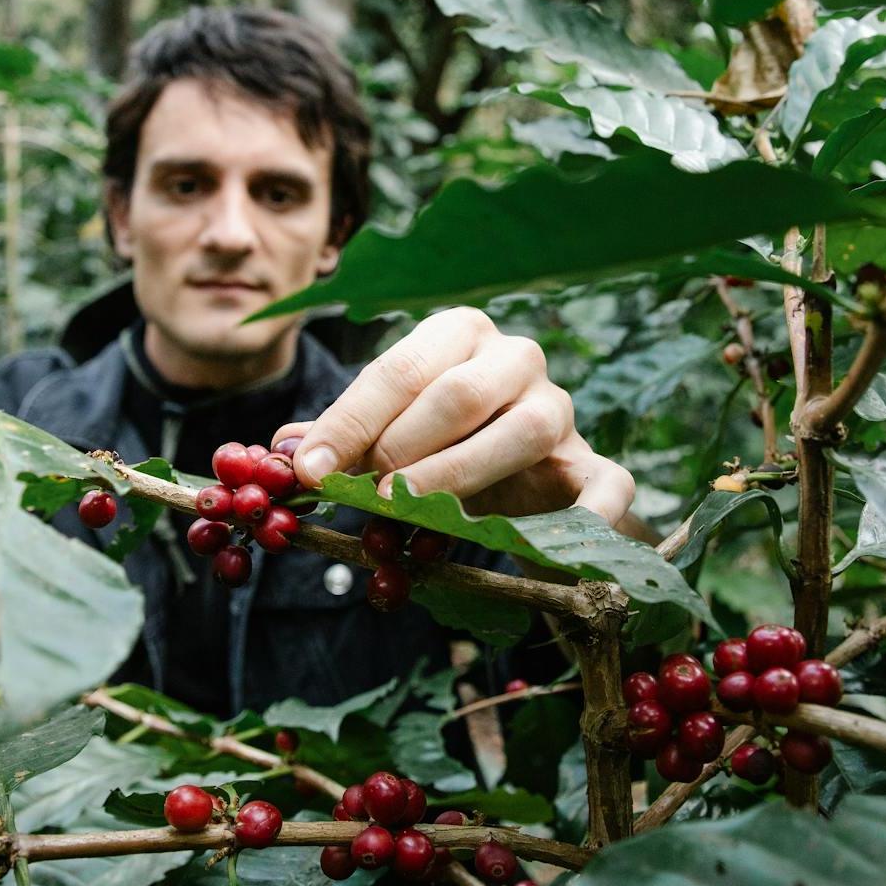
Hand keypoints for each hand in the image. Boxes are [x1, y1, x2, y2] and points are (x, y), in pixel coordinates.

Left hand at [279, 307, 634, 526]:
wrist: (529, 481)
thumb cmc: (445, 443)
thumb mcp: (391, 431)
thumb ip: (343, 437)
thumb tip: (279, 450)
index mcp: (458, 333)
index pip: (398, 369)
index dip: (349, 422)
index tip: (309, 468)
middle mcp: (516, 358)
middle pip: (458, 394)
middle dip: (401, 446)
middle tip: (363, 494)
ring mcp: (562, 410)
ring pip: (521, 431)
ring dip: (459, 475)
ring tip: (411, 511)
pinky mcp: (597, 465)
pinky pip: (606, 484)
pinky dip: (589, 516)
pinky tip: (555, 552)